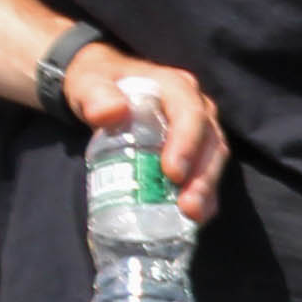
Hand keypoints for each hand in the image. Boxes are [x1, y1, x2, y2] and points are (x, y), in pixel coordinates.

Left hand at [61, 45, 226, 222]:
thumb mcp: (88, 82)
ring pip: (214, 160)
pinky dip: (204, 196)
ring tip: (193, 215)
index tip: (172, 173)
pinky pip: (206, 173)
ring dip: (206, 189)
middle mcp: (197, 107)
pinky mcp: (195, 151)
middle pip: (210, 143)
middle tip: (189, 206)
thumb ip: (95, 95)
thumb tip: (109, 113)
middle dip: (202, 177)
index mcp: (175, 87)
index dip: (187, 143)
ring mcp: (200, 131)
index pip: (190, 113)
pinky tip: (195, 218)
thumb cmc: (96, 83)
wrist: (100, 89)